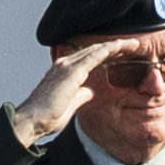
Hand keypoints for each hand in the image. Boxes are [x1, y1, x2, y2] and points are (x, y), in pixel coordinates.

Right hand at [10, 37, 141, 146]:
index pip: (88, 58)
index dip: (106, 54)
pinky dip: (110, 49)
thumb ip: (80, 95)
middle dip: (113, 47)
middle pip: (94, 50)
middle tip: (132, 45)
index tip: (121, 54)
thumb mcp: (69, 105)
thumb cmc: (46, 117)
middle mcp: (65, 64)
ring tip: (133, 43)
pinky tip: (122, 46)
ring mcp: (67, 65)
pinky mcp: (72, 70)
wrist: (31, 121)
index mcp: (63, 72)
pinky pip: (95, 55)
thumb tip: (89, 91)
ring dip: (116, 45)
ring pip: (97, 49)